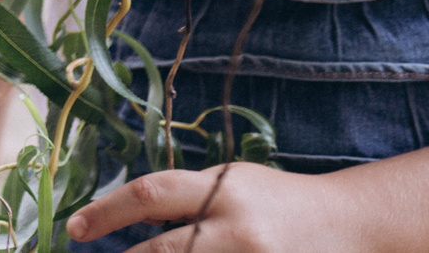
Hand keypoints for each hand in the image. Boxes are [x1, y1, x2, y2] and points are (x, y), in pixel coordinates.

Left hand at [66, 163, 382, 252]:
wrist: (354, 225)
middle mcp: (239, 228)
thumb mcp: (230, 184)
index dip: (106, 211)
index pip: (151, 193)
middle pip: (164, 251)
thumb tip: (124, 214)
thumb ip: (184, 198)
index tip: (74, 227)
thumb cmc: (279, 201)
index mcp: (224, 188)